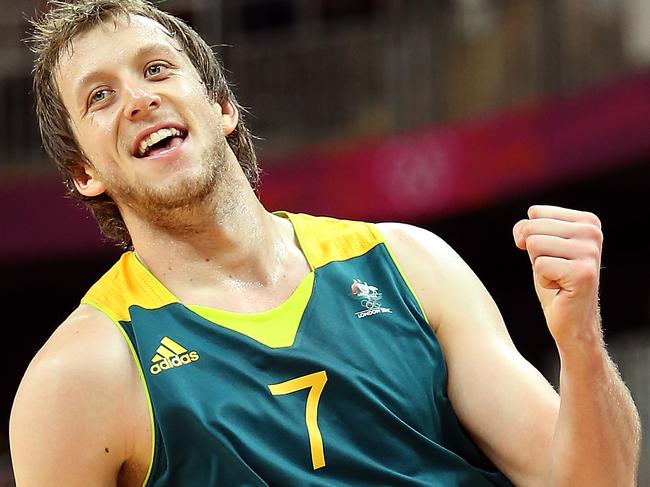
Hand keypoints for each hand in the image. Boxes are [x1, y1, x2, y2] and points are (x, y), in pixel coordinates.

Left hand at [513, 205, 602, 346]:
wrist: (572, 320)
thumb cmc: (554, 281)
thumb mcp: (539, 247)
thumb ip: (528, 228)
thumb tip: (522, 233)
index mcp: (587, 221)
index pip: (535, 213)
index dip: (530, 237)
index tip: (551, 255)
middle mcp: (593, 232)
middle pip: (532, 228)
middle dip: (533, 253)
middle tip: (553, 270)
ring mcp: (590, 252)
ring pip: (534, 245)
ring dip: (538, 267)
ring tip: (558, 278)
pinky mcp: (583, 272)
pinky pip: (539, 266)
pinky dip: (543, 281)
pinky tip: (561, 288)